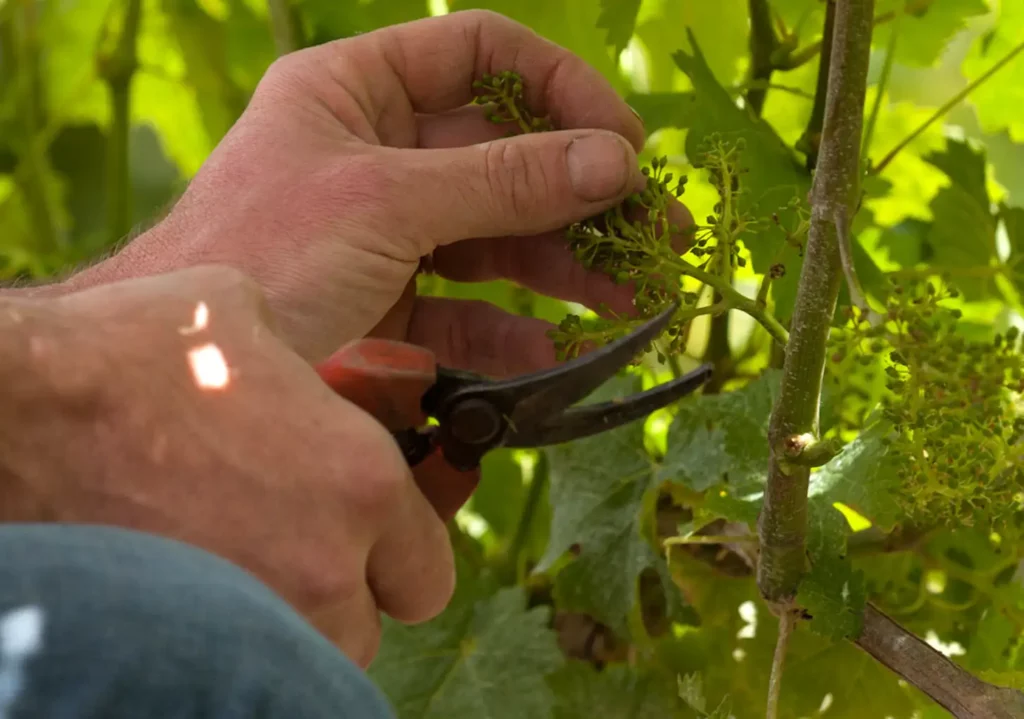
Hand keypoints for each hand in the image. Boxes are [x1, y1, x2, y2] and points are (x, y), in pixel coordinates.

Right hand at [0, 265, 456, 666]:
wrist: (14, 412)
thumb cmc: (124, 355)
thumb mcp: (245, 315)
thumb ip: (313, 363)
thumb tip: (316, 375)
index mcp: (359, 479)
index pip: (430, 562)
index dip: (403, 545)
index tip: (373, 530)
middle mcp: (327, 564)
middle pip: (380, 617)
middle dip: (355, 585)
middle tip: (307, 541)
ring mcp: (262, 617)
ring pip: (322, 650)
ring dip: (303, 615)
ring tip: (250, 559)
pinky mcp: (194, 642)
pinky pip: (252, 657)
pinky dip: (245, 630)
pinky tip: (204, 577)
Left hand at [65, 10, 689, 374]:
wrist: (179, 364)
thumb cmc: (258, 253)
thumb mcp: (387, 201)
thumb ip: (503, 180)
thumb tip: (614, 161)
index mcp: (358, 90)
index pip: (481, 55)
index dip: (560, 90)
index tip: (623, 143)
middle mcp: (372, 151)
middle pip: (501, 156)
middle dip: (580, 197)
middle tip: (656, 235)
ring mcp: (380, 230)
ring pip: (490, 236)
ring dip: (560, 268)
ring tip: (629, 299)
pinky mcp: (379, 300)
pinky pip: (458, 307)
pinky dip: (503, 330)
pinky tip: (547, 352)